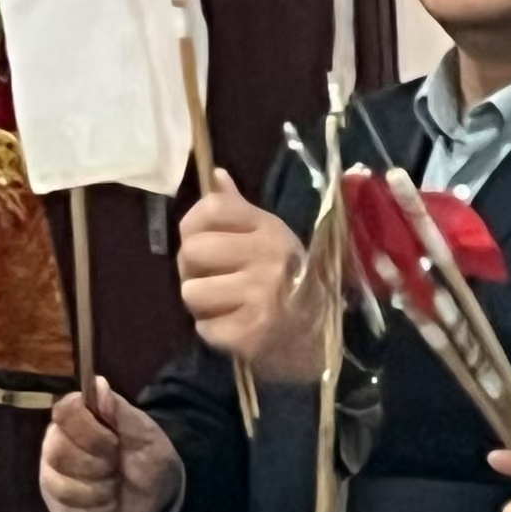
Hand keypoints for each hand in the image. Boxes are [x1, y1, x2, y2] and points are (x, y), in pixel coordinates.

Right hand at [38, 376, 182, 511]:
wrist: (157, 498)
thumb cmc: (146, 458)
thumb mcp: (144, 433)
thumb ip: (120, 410)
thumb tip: (98, 384)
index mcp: (75, 419)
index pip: (64, 412)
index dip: (90, 428)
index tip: (115, 439)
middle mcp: (55, 445)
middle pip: (59, 451)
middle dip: (99, 461)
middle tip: (118, 463)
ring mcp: (53, 479)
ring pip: (64, 485)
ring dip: (102, 487)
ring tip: (115, 483)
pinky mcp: (59, 508)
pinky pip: (72, 511)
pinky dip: (100, 509)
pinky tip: (109, 502)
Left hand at [177, 166, 325, 382]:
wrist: (319, 337)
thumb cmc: (290, 281)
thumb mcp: (270, 238)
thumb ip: (237, 209)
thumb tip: (215, 174)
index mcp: (270, 229)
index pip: (211, 208)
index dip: (192, 225)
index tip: (201, 241)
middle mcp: (268, 256)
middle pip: (191, 251)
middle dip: (192, 270)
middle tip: (213, 279)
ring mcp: (261, 295)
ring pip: (191, 292)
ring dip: (201, 304)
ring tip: (224, 304)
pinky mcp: (252, 333)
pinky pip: (204, 328)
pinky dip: (213, 331)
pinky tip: (235, 326)